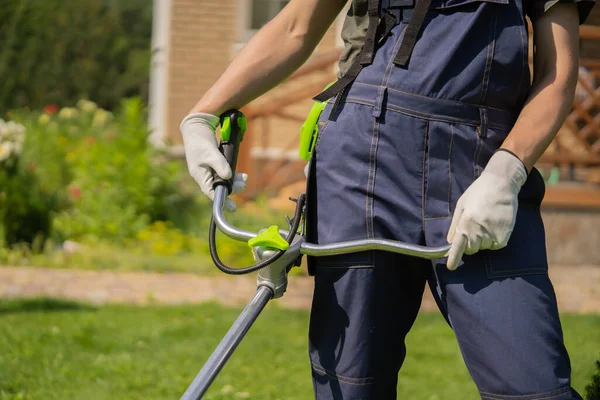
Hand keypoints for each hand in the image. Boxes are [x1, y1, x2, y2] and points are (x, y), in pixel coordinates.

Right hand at [180, 112, 247, 211]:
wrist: (197, 128)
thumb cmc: (200, 142)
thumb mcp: (211, 154)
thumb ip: (220, 165)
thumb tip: (228, 177)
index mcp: (200, 176)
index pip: (211, 193)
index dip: (222, 201)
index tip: (232, 208)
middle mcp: (205, 176)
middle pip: (220, 188)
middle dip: (233, 187)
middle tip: (244, 183)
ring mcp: (210, 171)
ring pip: (224, 181)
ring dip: (235, 180)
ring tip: (244, 177)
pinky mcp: (215, 165)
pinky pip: (225, 174)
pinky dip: (233, 174)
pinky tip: (240, 174)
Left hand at [446, 150, 527, 269]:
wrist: (501, 184)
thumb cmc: (478, 193)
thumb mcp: (461, 205)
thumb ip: (455, 225)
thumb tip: (450, 242)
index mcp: (465, 222)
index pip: (458, 246)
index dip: (454, 258)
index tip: (450, 267)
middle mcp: (479, 230)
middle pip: (471, 249)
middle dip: (470, 244)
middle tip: (474, 228)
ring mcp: (492, 234)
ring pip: (483, 248)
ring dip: (483, 240)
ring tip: (486, 222)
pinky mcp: (505, 236)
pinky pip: (496, 245)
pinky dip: (494, 240)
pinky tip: (495, 226)